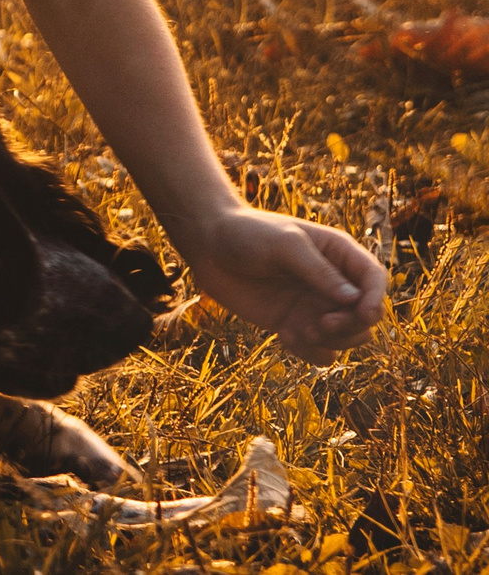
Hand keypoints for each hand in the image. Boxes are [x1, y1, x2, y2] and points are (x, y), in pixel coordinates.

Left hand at [179, 205, 386, 362]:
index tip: (363, 314)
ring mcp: (314, 306)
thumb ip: (318, 270)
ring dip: (332, 342)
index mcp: (338, 254)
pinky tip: (283, 335)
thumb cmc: (246, 233)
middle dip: (351, 327)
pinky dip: (309, 351)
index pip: (375, 279)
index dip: (376, 299)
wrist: (207, 246)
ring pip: (348, 338)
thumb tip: (354, 300)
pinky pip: (319, 351)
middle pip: (366, 316)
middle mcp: (333, 283)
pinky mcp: (294, 324)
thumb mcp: (283, 244)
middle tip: (321, 324)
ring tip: (300, 331)